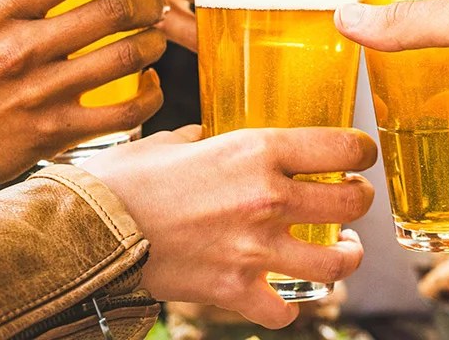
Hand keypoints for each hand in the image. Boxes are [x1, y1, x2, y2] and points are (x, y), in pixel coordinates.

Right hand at [0, 0, 168, 190]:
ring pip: (125, 56)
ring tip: (156, 38)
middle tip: (156, 1)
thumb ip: (18, 3)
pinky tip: (151, 85)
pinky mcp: (54, 134)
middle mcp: (19, 49)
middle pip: (110, 10)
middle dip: (148, 1)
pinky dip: (151, 95)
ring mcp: (39, 93)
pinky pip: (125, 112)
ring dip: (153, 42)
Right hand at [83, 125, 376, 328]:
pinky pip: (284, 311)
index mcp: (255, 151)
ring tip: (342, 252)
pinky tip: (284, 294)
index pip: (341, 148)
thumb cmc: (123, 180)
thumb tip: (208, 137)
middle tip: (352, 200)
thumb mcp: (170, 140)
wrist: (88, 229)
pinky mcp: (234, 291)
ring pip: (336, 264)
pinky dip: (288, 306)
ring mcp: (255, 250)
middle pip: (350, 203)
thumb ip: (203, 138)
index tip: (360, 155)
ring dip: (345, 257)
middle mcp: (266, 199)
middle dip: (359, 201)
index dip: (360, 152)